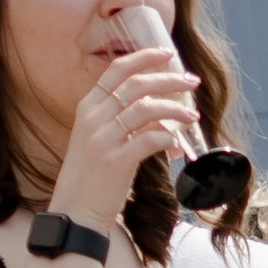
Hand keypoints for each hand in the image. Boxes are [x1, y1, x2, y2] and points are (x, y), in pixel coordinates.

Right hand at [49, 44, 198, 232]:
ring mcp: (103, 139)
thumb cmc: (91, 177)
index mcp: (88, 107)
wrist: (75, 212)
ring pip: (147, 109)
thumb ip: (125, 123)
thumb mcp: (100, 140)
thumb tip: (162, 117)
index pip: (117, 70)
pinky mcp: (115, 161)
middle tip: (191, 81)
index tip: (167, 55)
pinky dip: (168, 139)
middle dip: (169, 80)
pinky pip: (150, 140)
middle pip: (137, 85)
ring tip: (192, 116)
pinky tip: (178, 146)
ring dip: (175, 110)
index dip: (144, 58)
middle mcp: (93, 118)